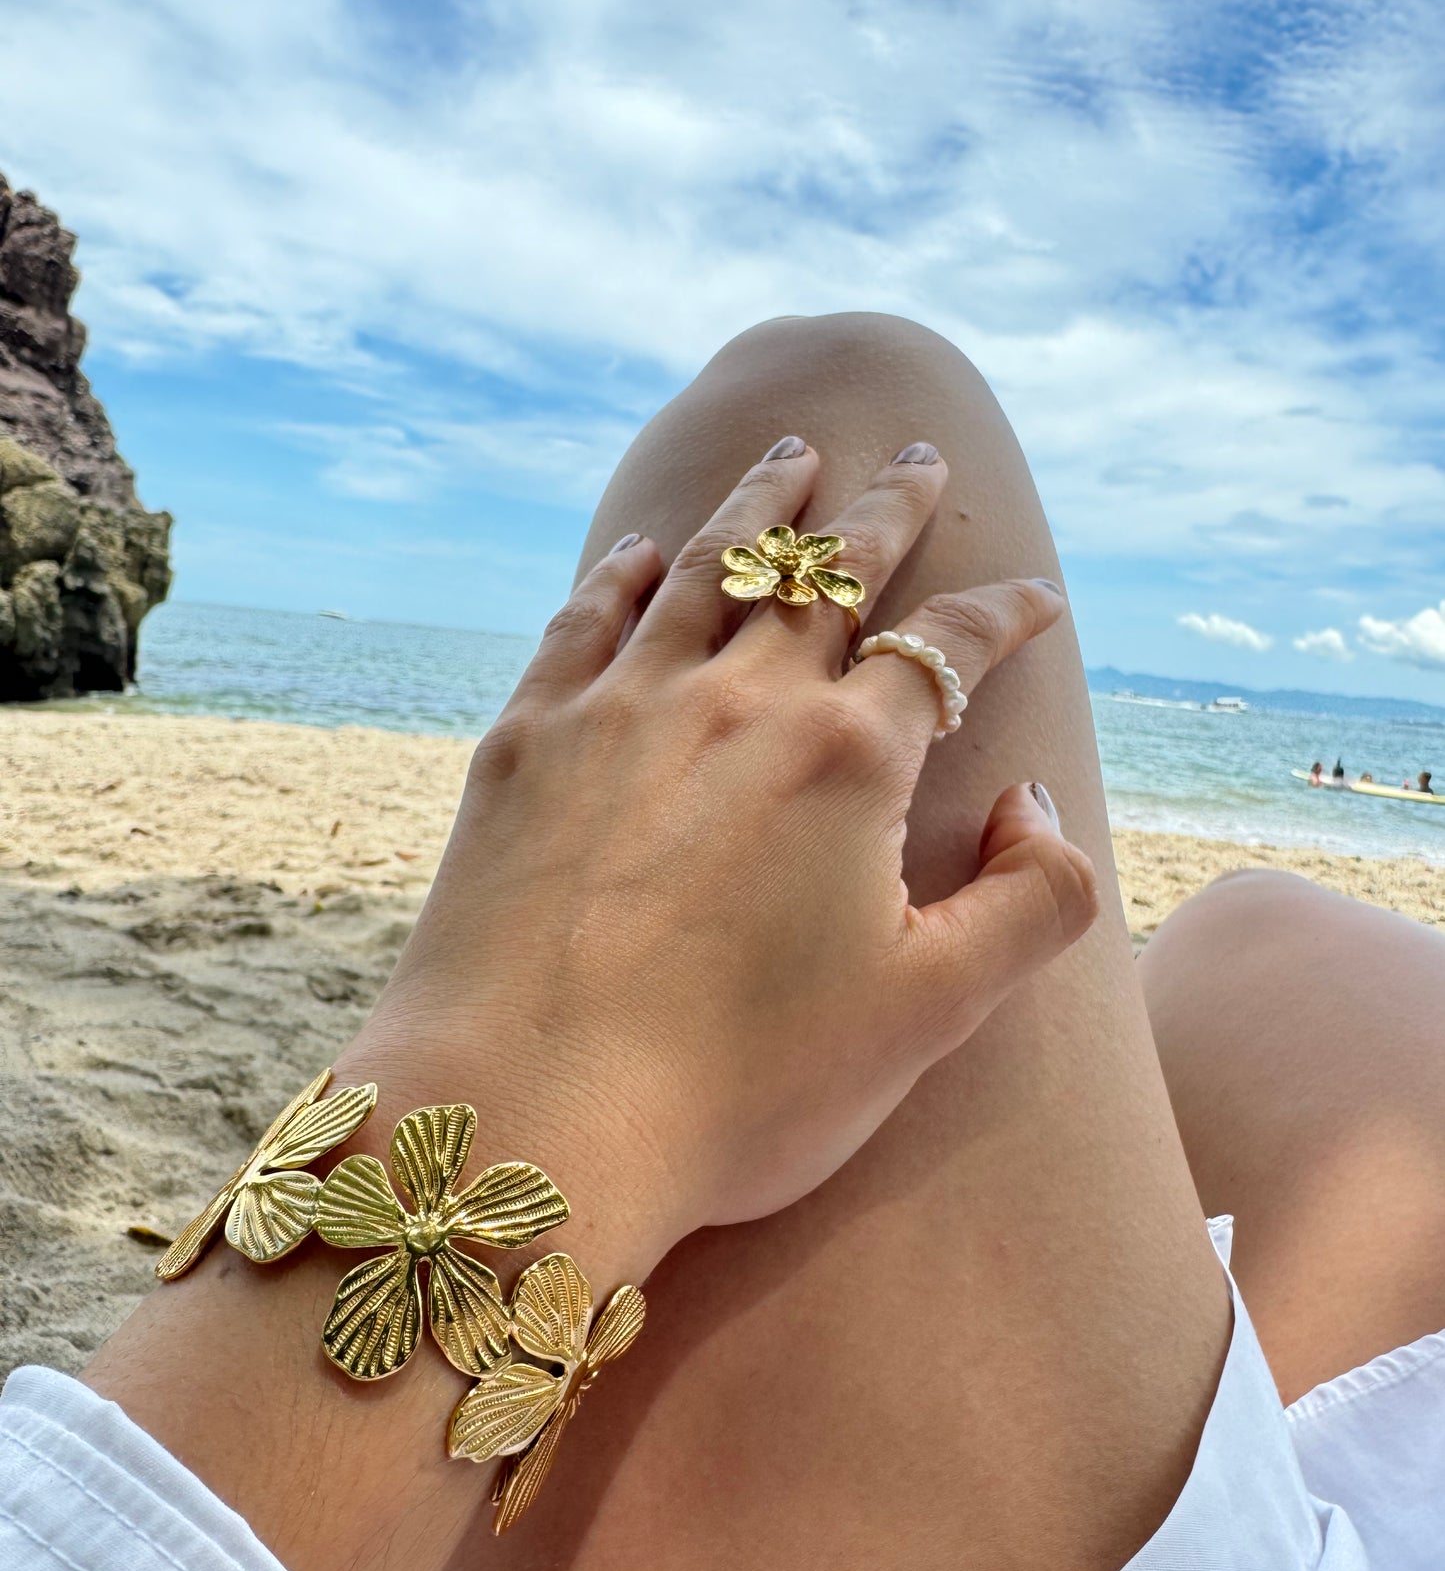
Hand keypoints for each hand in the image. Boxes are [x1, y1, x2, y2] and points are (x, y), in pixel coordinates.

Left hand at [336, 439, 1096, 1282]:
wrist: (527, 1113)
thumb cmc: (740, 1086)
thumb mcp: (932, 1014)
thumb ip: (1031, 900)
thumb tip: (1036, 801)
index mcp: (848, 759)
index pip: (948, 649)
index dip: (1004, 613)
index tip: (1035, 592)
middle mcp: (738, 700)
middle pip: (828, 573)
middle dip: (885, 512)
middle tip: (918, 459)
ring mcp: (622, 707)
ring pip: (704, 564)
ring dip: (758, 508)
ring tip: (789, 457)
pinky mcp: (527, 739)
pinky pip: (586, 618)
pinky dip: (621, 573)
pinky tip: (637, 553)